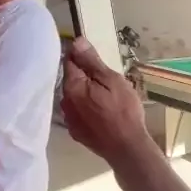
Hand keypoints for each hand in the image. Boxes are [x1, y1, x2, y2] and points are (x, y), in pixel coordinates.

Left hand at [62, 38, 148, 165]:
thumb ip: (91, 61)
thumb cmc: (123, 110)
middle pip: (71, 80)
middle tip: (107, 81)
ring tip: (106, 98)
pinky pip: (78, 113)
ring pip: (75, 97)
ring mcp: (69, 119)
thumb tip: (75, 42)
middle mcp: (64, 102)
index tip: (95, 59)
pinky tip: (101, 113)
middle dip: (85, 77)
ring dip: (85, 93)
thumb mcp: (111, 80)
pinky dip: (86, 109)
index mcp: (71, 87)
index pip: (69, 62)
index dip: (81, 57)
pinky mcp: (76, 132)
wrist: (127, 148)